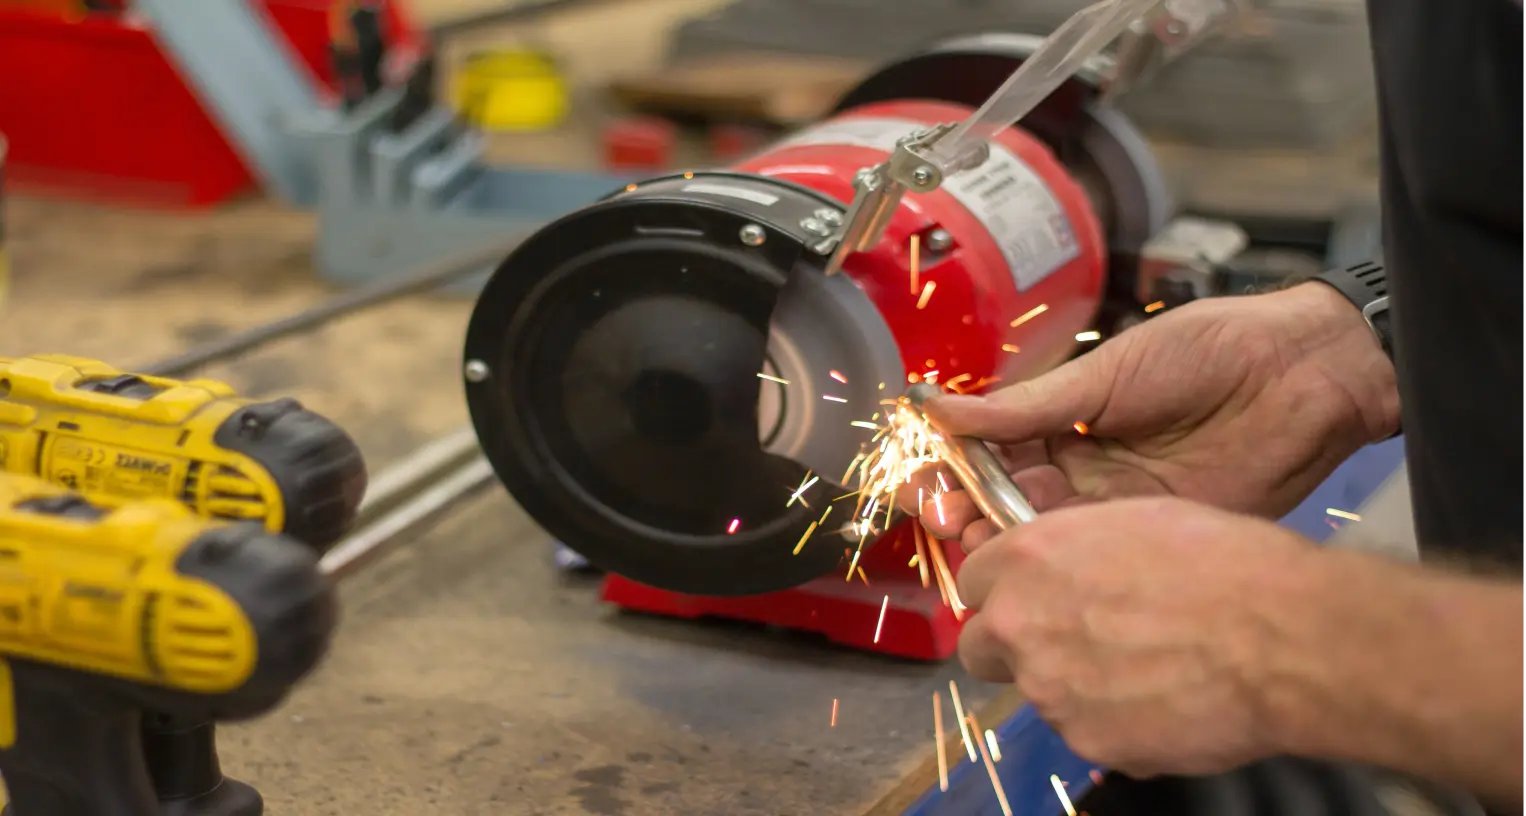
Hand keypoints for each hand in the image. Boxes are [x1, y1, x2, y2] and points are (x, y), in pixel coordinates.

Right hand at [900, 283, 1398, 551]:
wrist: (1304, 372)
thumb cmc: (1206, 351)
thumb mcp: (1103, 374)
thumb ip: (1023, 407)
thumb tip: (936, 407)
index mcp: (1062, 419)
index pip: (989, 453)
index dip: (951, 469)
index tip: (922, 479)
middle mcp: (1083, 466)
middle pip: (1006, 501)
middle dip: (967, 512)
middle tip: (946, 516)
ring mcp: (1118, 503)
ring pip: (1045, 534)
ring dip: (1007, 540)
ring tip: (980, 539)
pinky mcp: (1157, 534)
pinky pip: (1099, 555)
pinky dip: (1064, 560)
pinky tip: (1039, 560)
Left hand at [955, 496, 1318, 777]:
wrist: (1280, 637)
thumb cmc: (1224, 565)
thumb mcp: (1133, 521)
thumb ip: (1073, 551)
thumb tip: (1064, 571)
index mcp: (1027, 559)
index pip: (973, 580)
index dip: (1005, 590)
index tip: (1031, 596)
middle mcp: (1021, 623)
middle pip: (981, 645)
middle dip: (1014, 645)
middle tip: (1069, 641)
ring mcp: (1049, 689)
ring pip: (1038, 691)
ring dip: (1072, 684)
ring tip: (1144, 669)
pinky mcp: (1085, 740)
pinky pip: (1085, 731)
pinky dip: (1114, 721)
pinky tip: (1164, 701)